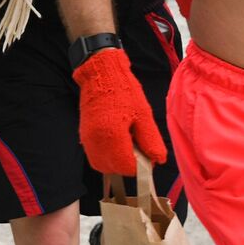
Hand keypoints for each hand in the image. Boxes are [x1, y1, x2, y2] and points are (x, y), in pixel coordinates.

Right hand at [73, 47, 167, 173]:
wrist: (101, 74)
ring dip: (117, 161)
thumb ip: (150, 140)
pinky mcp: (84, 138)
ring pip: (104, 166)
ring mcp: (87, 141)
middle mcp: (96, 142)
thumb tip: (159, 160)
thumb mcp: (143, 114)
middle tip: (137, 144)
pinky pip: (96, 157)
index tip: (147, 152)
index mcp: (112, 136)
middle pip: (115, 170)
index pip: (127, 167)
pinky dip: (108, 156)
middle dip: (128, 163)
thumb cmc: (124, 91)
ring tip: (127, 141)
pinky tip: (117, 140)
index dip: (141, 165)